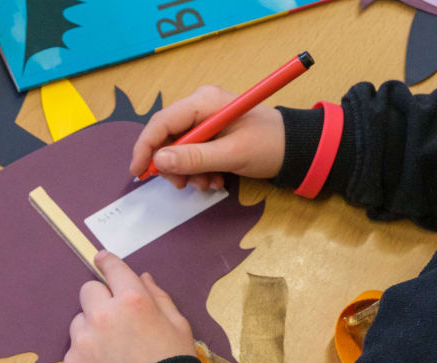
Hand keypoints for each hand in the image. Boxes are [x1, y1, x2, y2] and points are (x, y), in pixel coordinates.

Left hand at [64, 252, 195, 362]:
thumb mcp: (179, 325)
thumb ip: (158, 297)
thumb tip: (142, 277)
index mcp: (133, 300)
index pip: (113, 269)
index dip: (107, 262)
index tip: (101, 259)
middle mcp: (104, 314)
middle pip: (89, 290)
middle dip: (100, 299)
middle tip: (115, 318)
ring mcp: (84, 339)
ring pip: (79, 320)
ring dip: (91, 327)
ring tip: (112, 350)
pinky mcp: (72, 362)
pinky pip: (74, 347)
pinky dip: (86, 353)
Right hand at [129, 85, 284, 189]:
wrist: (297, 148)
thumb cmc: (270, 145)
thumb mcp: (232, 154)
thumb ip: (195, 158)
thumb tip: (159, 161)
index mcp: (203, 102)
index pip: (161, 122)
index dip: (145, 148)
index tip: (139, 172)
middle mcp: (199, 107)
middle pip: (166, 138)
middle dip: (173, 166)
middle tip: (185, 185)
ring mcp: (203, 120)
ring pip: (176, 151)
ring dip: (188, 173)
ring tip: (210, 183)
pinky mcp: (209, 134)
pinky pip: (190, 154)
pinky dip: (197, 171)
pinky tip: (215, 178)